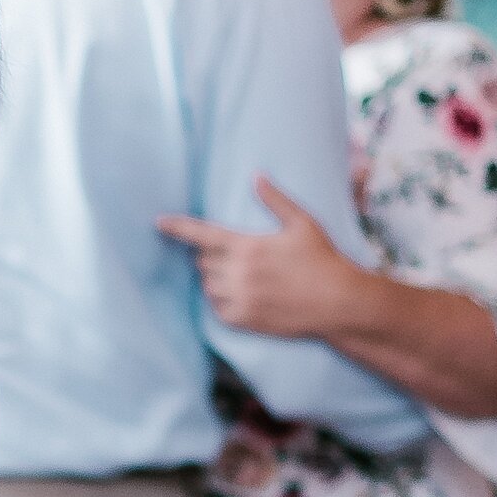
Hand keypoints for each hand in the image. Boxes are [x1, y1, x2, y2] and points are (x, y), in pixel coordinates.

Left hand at [157, 178, 359, 338]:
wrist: (337, 303)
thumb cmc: (322, 259)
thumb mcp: (303, 223)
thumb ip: (276, 200)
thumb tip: (257, 176)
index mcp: (247, 246)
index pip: (201, 234)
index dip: (177, 227)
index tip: (159, 222)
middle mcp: (238, 273)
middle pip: (203, 260)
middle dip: (211, 255)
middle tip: (237, 253)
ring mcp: (238, 298)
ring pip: (207, 284)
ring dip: (215, 277)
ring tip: (241, 274)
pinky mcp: (242, 320)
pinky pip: (215, 308)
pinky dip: (221, 300)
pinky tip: (241, 294)